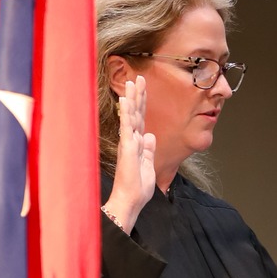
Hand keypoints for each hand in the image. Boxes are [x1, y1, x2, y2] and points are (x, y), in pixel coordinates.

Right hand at [104, 76, 155, 233]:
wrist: (130, 200)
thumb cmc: (137, 187)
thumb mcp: (148, 164)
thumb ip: (149, 149)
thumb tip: (151, 136)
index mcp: (138, 143)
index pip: (141, 119)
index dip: (142, 103)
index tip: (142, 88)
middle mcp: (131, 140)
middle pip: (135, 113)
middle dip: (137, 95)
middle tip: (138, 77)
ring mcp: (128, 142)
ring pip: (130, 116)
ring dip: (131, 99)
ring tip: (131, 82)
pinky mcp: (127, 148)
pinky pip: (127, 127)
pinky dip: (127, 114)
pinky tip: (125, 102)